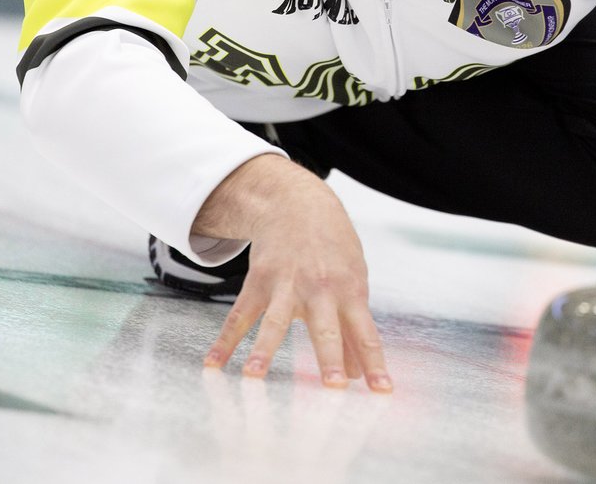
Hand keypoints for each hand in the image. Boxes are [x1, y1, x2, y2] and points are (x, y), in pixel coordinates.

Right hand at [195, 154, 391, 391]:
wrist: (297, 203)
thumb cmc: (333, 248)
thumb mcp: (352, 281)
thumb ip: (352, 329)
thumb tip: (357, 373)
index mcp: (349, 290)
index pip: (366, 334)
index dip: (374, 364)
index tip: (381, 391)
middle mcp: (320, 289)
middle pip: (326, 328)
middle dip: (330, 357)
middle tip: (334, 387)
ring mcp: (287, 284)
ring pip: (275, 321)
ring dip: (264, 350)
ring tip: (253, 376)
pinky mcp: (259, 282)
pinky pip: (240, 315)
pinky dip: (225, 340)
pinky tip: (214, 362)